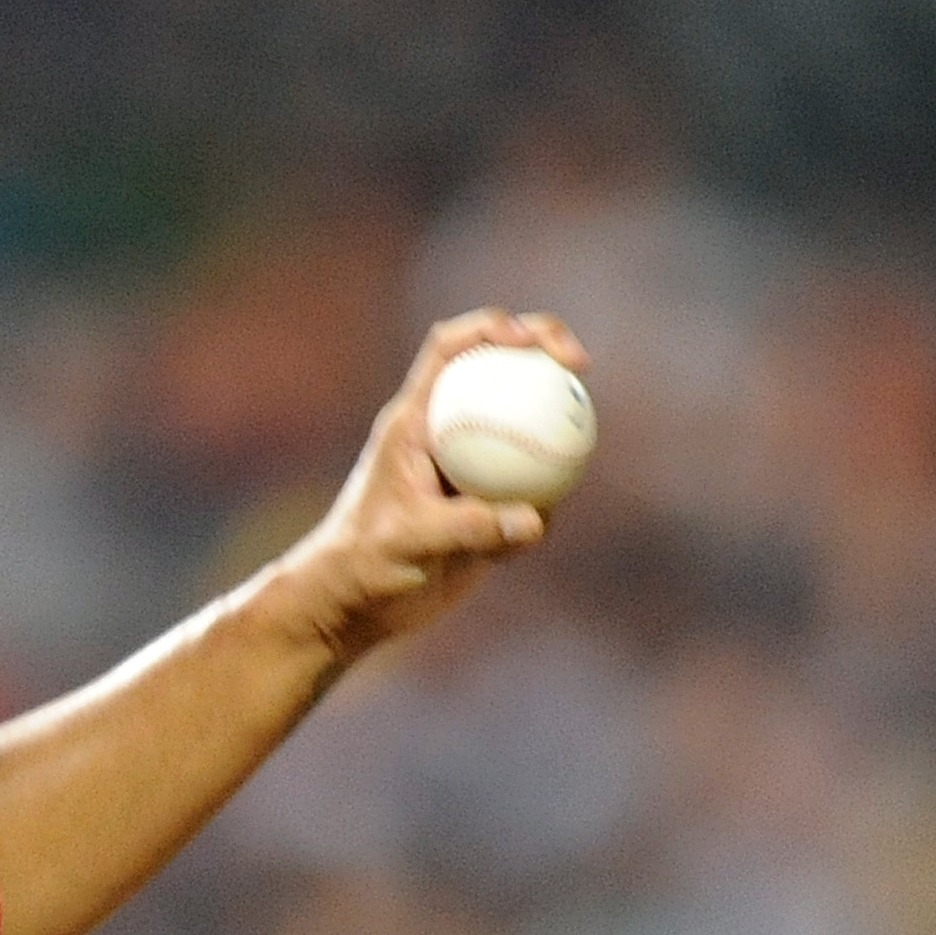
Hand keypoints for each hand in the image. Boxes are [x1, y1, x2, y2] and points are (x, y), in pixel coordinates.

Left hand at [266, 308, 585, 664]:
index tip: (532, 339)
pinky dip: (536, 518)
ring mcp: (469, 469)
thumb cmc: (363, 564)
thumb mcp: (410, 542)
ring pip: (527, 434)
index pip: (451, 351)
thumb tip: (534, 520)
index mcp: (415, 421)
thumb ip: (468, 528)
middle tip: (581, 365)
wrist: (354, 607)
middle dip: (544, 352)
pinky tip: (513, 552)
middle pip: (501, 372)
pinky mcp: (487, 506)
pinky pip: (531, 498)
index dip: (492, 327)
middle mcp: (445, 434)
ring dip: (555, 442)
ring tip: (563, 473)